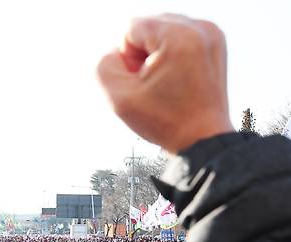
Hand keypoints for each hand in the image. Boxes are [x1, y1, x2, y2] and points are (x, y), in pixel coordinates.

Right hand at [97, 14, 233, 152]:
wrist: (202, 138)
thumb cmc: (164, 122)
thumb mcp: (119, 98)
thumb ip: (104, 65)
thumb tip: (116, 52)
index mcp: (179, 37)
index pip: (131, 28)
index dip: (127, 58)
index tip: (142, 82)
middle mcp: (200, 28)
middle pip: (149, 25)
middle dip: (141, 53)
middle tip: (152, 83)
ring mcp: (211, 33)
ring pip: (163, 30)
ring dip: (154, 53)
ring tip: (164, 81)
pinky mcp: (215, 41)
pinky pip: (179, 36)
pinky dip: (170, 53)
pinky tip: (174, 77)